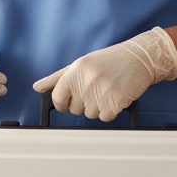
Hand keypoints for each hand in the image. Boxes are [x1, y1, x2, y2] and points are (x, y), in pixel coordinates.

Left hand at [32, 27, 176, 122]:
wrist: (138, 58)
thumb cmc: (108, 61)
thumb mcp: (79, 64)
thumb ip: (56, 78)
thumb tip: (37, 87)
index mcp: (74, 72)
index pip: (57, 98)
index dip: (62, 103)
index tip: (67, 102)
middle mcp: (86, 82)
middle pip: (74, 109)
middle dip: (83, 103)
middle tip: (94, 90)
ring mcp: (101, 92)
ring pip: (90, 114)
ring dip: (97, 107)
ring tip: (105, 91)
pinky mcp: (116, 101)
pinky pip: (105, 117)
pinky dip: (110, 111)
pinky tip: (114, 97)